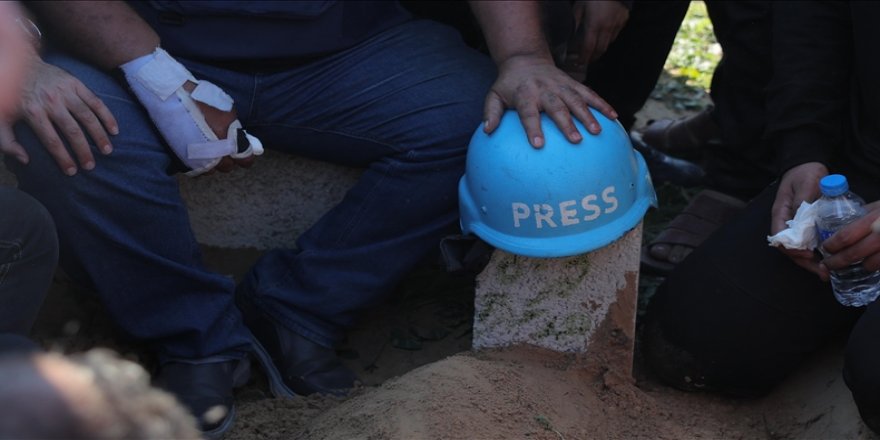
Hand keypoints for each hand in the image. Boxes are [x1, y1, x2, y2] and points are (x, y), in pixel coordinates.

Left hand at [0, 57, 117, 175]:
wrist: (19, 63)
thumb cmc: (12, 96)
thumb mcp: (1, 118)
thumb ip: (8, 142)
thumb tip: (25, 160)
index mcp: (33, 112)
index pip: (52, 141)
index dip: (63, 158)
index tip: (72, 171)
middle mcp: (51, 101)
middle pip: (72, 131)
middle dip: (83, 151)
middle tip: (90, 166)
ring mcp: (65, 91)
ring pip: (87, 117)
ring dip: (99, 136)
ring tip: (107, 151)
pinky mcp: (76, 83)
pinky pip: (95, 102)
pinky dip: (106, 116)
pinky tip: (114, 130)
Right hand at [181, 81, 253, 174]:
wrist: (171, 98)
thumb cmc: (201, 98)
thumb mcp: (227, 109)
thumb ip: (235, 128)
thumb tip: (240, 137)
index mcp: (230, 141)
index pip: (245, 160)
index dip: (244, 156)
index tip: (241, 152)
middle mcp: (217, 154)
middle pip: (227, 166)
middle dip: (227, 158)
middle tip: (222, 147)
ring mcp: (199, 159)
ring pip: (211, 170)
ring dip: (211, 162)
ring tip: (206, 148)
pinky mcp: (183, 160)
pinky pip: (195, 170)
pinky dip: (197, 163)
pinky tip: (195, 152)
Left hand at [484, 53, 616, 148]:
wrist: (525, 59)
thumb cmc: (509, 85)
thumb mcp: (494, 95)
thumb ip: (491, 113)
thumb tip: (487, 131)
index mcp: (525, 94)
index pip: (528, 112)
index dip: (533, 128)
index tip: (538, 145)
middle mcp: (545, 89)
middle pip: (557, 106)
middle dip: (567, 123)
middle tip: (575, 140)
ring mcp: (561, 85)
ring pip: (577, 100)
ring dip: (588, 115)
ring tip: (597, 131)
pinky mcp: (573, 84)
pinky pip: (590, 93)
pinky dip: (602, 103)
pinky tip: (614, 117)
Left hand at [569, 0, 629, 64]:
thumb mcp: (579, 8)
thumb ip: (576, 22)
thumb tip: (571, 35)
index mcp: (594, 25)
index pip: (588, 48)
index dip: (584, 58)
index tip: (579, 63)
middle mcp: (606, 28)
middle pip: (600, 49)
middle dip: (593, 57)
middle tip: (587, 60)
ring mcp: (617, 25)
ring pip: (609, 42)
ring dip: (601, 48)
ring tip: (594, 49)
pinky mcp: (623, 20)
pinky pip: (616, 33)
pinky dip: (609, 37)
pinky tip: (603, 36)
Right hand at [770, 162, 827, 276]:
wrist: (807, 165)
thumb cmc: (804, 173)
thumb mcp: (805, 184)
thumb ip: (803, 201)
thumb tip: (802, 220)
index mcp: (780, 213)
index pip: (780, 236)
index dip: (792, 249)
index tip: (808, 254)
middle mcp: (785, 222)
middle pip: (789, 248)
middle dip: (804, 262)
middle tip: (821, 272)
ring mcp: (795, 225)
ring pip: (798, 248)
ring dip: (811, 262)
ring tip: (825, 272)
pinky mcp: (806, 225)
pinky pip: (808, 243)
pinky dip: (816, 253)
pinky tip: (827, 259)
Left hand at [820, 201, 879, 275]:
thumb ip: (864, 213)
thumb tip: (843, 222)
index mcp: (874, 220)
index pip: (845, 236)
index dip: (831, 245)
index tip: (825, 248)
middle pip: (852, 254)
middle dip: (836, 262)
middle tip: (828, 265)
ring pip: (870, 265)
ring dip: (858, 266)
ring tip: (851, 265)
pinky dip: (875, 267)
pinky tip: (870, 264)